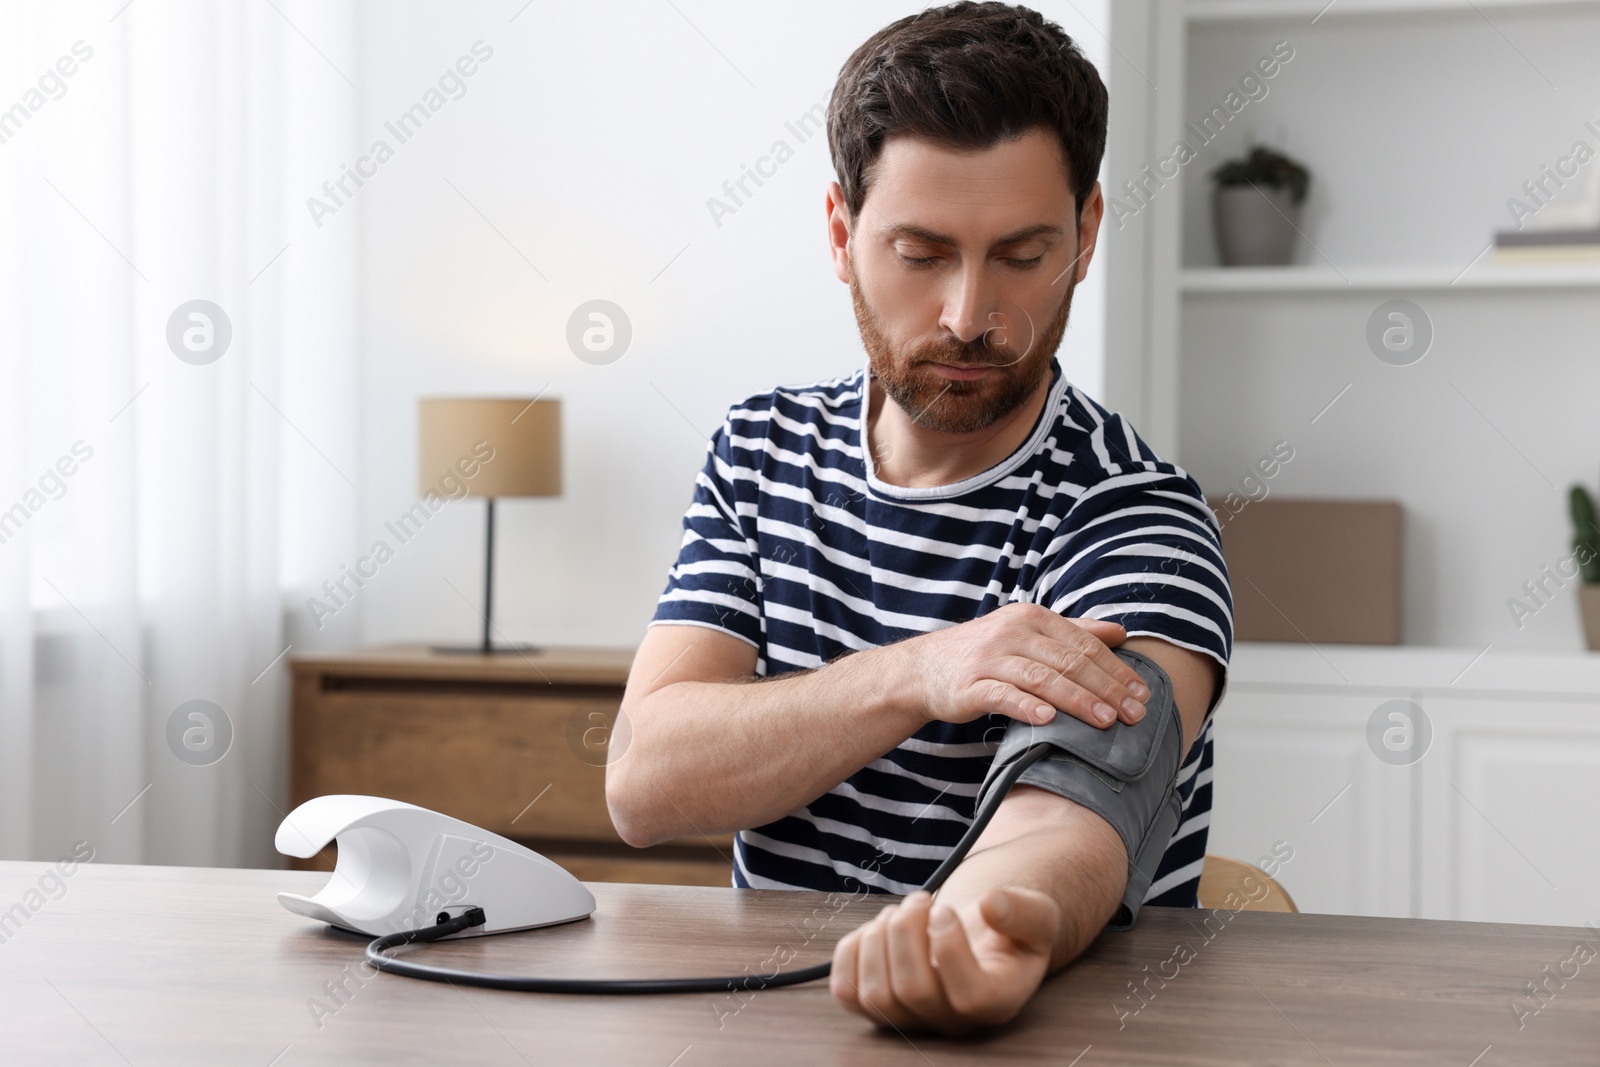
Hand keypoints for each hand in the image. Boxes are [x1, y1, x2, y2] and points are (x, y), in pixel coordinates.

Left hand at [829, 887, 1061, 1032]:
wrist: (981, 939)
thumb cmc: (1010, 929)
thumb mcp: (1038, 915)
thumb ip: (1024, 911)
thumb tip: (991, 905)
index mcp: (997, 1002)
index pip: (969, 996)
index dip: (950, 947)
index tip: (946, 909)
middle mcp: (952, 1022)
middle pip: (913, 991)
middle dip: (907, 930)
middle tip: (921, 899)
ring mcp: (911, 1020)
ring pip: (876, 996)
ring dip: (879, 937)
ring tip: (900, 912)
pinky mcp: (877, 1008)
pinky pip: (847, 993)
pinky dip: (851, 953)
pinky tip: (875, 929)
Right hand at [900, 602, 1149, 728]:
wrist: (924, 668)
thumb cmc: (986, 653)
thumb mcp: (1028, 633)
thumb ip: (1075, 631)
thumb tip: (1121, 631)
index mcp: (1032, 617)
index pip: (1084, 643)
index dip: (1116, 669)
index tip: (1143, 694)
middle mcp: (1012, 632)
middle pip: (1069, 661)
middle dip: (1106, 688)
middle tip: (1135, 714)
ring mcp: (990, 658)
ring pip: (1042, 678)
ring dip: (1077, 701)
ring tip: (1105, 722)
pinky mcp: (971, 686)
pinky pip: (1003, 696)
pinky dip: (1028, 707)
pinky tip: (1050, 721)